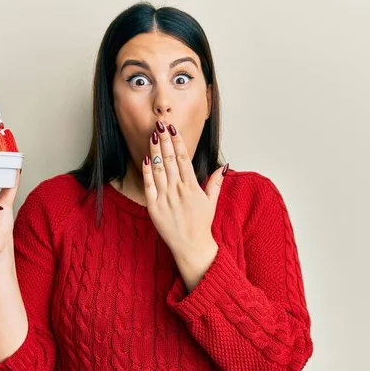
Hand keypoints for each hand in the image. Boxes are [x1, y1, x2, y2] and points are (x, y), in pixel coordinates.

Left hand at [142, 121, 228, 287]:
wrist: (191, 246)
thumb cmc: (201, 224)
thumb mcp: (211, 202)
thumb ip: (216, 183)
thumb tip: (224, 167)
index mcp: (192, 187)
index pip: (183, 158)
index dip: (177, 141)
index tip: (173, 129)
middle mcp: (178, 190)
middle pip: (169, 159)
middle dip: (165, 140)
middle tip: (160, 124)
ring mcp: (165, 198)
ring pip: (158, 169)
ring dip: (154, 150)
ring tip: (152, 135)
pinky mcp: (154, 207)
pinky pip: (149, 185)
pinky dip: (147, 171)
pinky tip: (145, 158)